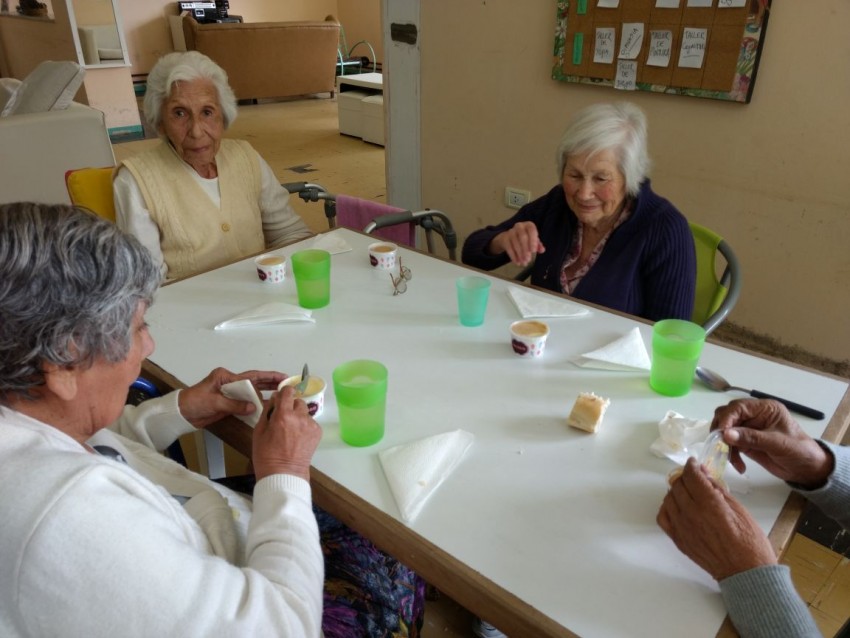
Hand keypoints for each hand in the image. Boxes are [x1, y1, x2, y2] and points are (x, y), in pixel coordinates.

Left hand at [178, 367, 285, 429]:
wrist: (181, 414)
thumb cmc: (193, 402)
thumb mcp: (214, 402)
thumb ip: (234, 404)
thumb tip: (253, 406)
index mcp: (225, 376)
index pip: (251, 376)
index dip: (267, 377)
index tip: (281, 377)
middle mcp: (230, 382)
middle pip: (254, 381)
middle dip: (271, 382)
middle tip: (287, 383)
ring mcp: (230, 393)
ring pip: (252, 392)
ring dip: (266, 393)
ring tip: (282, 394)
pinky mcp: (229, 403)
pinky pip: (246, 402)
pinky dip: (256, 404)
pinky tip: (267, 406)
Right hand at [252, 386, 321, 481]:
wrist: (284, 474)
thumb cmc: (266, 455)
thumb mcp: (259, 432)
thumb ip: (267, 412)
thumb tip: (274, 399)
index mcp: (283, 415)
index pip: (288, 392)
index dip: (284, 393)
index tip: (282, 397)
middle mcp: (299, 417)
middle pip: (298, 401)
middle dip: (291, 406)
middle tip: (283, 419)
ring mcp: (310, 425)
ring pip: (305, 413)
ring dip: (298, 416)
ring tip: (291, 431)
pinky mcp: (317, 433)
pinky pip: (310, 423)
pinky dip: (304, 426)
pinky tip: (297, 438)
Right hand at [488, 222, 545, 265]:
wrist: (508, 237)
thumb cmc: (525, 238)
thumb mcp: (532, 240)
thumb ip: (538, 245)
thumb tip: (542, 250)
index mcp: (528, 225)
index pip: (531, 230)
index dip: (533, 240)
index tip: (534, 251)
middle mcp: (519, 226)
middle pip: (523, 237)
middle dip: (526, 250)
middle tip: (528, 259)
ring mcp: (511, 232)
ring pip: (515, 243)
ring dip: (520, 254)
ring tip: (524, 262)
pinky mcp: (504, 238)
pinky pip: (509, 248)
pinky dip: (513, 256)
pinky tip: (517, 262)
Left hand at [658, 458, 776, 580]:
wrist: (746, 573)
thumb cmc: (750, 542)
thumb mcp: (740, 509)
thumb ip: (718, 490)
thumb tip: (705, 476)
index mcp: (709, 504)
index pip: (691, 475)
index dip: (692, 466)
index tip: (695, 464)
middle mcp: (691, 514)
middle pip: (678, 485)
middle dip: (686, 478)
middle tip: (695, 479)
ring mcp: (682, 528)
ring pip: (669, 499)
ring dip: (677, 492)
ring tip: (689, 493)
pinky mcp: (678, 540)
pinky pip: (663, 517)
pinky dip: (668, 508)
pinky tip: (678, 508)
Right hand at [713, 399, 832, 487]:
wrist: (807, 469)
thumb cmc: (798, 451)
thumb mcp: (777, 444)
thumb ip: (752, 438)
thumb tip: (726, 434)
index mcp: (764, 408)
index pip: (738, 407)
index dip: (727, 418)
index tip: (721, 434)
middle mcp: (753, 415)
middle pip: (727, 416)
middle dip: (721, 430)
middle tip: (721, 446)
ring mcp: (748, 429)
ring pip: (724, 431)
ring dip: (725, 445)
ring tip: (732, 460)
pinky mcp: (745, 442)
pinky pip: (729, 445)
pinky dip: (730, 455)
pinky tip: (739, 466)